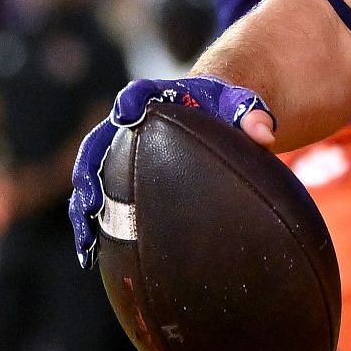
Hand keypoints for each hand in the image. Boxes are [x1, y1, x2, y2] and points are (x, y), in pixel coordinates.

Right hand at [67, 76, 273, 267]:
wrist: (208, 107)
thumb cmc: (223, 106)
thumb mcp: (241, 105)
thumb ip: (253, 115)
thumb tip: (266, 135)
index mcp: (155, 97)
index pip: (136, 96)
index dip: (129, 104)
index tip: (125, 114)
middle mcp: (127, 124)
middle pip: (99, 144)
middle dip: (90, 173)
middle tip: (91, 204)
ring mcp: (118, 149)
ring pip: (92, 175)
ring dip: (84, 206)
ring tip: (86, 244)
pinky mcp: (118, 172)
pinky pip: (101, 196)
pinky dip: (93, 222)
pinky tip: (92, 254)